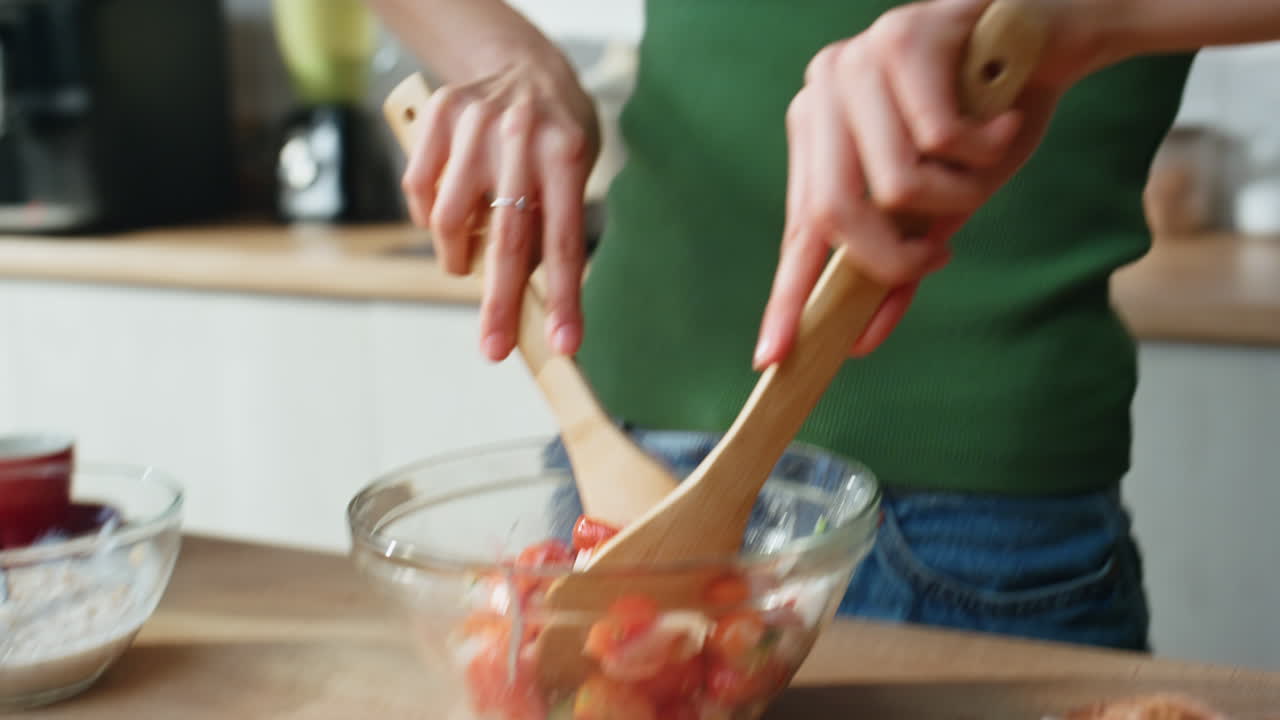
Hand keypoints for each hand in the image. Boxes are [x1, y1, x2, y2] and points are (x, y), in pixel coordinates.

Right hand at [401, 51, 599, 361]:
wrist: (523, 65)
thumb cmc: (555, 137)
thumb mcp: (573, 173)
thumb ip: (549, 226)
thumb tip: (527, 298)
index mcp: (566, 155)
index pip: (564, 242)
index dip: (565, 297)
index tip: (564, 344)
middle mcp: (520, 138)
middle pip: (506, 241)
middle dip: (500, 306)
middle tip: (495, 350)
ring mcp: (474, 125)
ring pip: (449, 223)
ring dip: (458, 258)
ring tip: (469, 258)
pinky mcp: (437, 116)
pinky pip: (419, 193)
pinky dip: (430, 219)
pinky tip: (448, 213)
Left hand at [755, 0, 1068, 368]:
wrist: (1053, 36)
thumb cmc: (990, 119)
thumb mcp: (943, 202)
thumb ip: (900, 263)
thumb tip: (861, 340)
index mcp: (818, 132)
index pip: (798, 228)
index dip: (786, 296)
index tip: (772, 357)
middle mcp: (823, 92)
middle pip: (835, 213)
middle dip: (893, 258)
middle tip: (939, 258)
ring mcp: (857, 61)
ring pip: (894, 185)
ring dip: (958, 195)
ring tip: (987, 160)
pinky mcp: (905, 38)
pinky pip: (940, 140)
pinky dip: (986, 150)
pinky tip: (1002, 122)